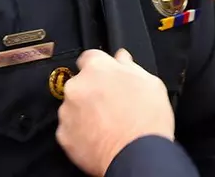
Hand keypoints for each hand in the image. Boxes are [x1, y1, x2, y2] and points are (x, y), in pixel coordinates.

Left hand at [56, 49, 173, 176]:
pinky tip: (98, 136)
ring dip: (85, 111)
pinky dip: (80, 131)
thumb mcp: (150, 83)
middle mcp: (77, 86)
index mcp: (98, 68)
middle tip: (111, 104)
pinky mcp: (63, 135)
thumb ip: (130, 66)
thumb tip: (122, 58)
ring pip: (73, 106)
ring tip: (107, 124)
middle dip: (92, 90)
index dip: (100, 66)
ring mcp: (67, 111)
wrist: (137, 156)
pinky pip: (70, 128)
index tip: (105, 76)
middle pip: (80, 82)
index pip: (90, 57)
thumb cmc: (147, 120)